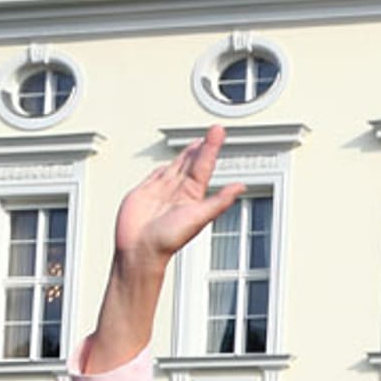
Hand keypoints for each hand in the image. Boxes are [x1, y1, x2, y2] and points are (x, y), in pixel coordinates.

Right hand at [83, 126, 245, 372]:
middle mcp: (179, 192)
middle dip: (203, 147)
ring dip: (186, 155)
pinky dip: (165, 168)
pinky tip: (172, 164)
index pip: (204, 165)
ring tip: (197, 142)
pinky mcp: (144, 193)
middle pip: (192, 163)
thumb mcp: (198, 217)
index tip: (218, 131)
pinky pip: (157, 176)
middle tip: (215, 130)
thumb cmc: (169, 239)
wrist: (139, 250)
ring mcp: (161, 191)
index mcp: (193, 196)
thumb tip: (241, 187)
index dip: (211, 148)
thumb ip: (219, 201)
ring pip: (176, 167)